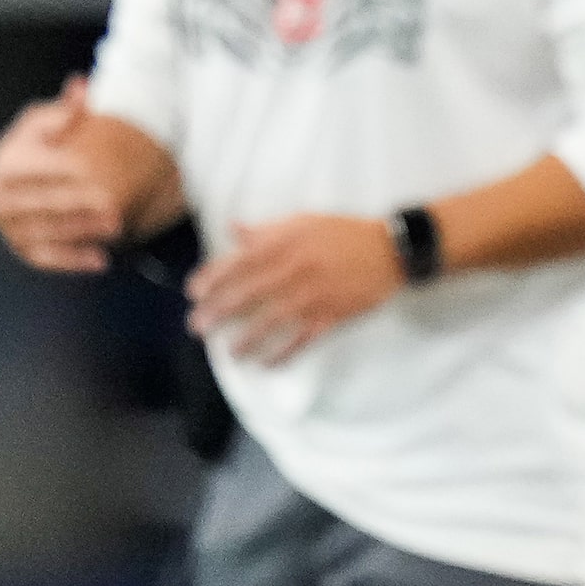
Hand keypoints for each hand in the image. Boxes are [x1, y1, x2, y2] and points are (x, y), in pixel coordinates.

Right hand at [0, 76, 124, 273]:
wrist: (17, 176)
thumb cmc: (38, 143)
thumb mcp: (46, 120)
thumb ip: (65, 108)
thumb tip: (81, 86)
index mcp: (5, 167)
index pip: (39, 170)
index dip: (67, 171)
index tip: (96, 171)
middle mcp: (1, 202)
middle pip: (45, 206)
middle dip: (81, 208)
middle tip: (116, 207)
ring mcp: (10, 228)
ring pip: (48, 233)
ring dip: (83, 233)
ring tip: (118, 227)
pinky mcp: (22, 248)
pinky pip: (48, 258)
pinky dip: (73, 261)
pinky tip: (102, 260)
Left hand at [188, 215, 403, 363]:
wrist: (391, 249)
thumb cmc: (345, 233)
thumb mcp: (305, 222)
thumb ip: (267, 230)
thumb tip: (234, 230)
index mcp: (285, 245)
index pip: (237, 264)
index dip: (211, 280)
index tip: (193, 293)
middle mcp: (294, 272)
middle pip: (246, 296)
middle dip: (217, 313)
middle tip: (197, 327)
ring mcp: (312, 297)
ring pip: (269, 322)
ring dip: (245, 339)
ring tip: (229, 352)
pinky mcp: (330, 316)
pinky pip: (301, 340)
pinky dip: (282, 354)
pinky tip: (266, 364)